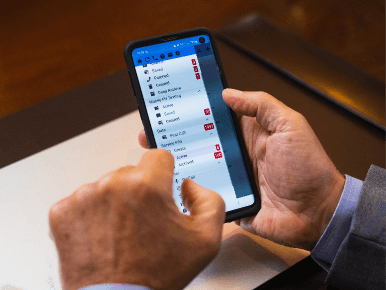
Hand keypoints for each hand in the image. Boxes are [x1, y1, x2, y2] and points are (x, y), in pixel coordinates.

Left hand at [49, 149, 224, 289]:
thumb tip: (191, 186)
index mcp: (146, 186)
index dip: (166, 174)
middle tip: (145, 221)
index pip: (158, 155)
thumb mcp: (205, 241)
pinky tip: (103, 235)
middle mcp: (112, 185)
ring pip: (108, 186)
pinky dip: (93, 214)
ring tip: (122, 232)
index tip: (162, 188)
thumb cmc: (154, 276)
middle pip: (133, 172)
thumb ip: (210, 201)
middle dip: (141, 191)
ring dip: (117, 202)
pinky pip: (84, 200)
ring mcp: (84, 197)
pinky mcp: (64, 211)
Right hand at [138, 90, 344, 250]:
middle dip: (174, 134)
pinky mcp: (225, 200)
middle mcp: (234, 154)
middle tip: (151, 129)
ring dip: (176, 161)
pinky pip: (202, 193)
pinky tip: (168, 182)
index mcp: (247, 134)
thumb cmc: (308, 168)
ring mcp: (228, 177)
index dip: (193, 109)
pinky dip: (186, 189)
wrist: (316, 214)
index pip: (214, 117)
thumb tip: (228, 92)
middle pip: (198, 141)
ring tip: (154, 154)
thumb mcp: (290, 125)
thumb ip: (261, 105)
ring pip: (195, 166)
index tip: (171, 102)